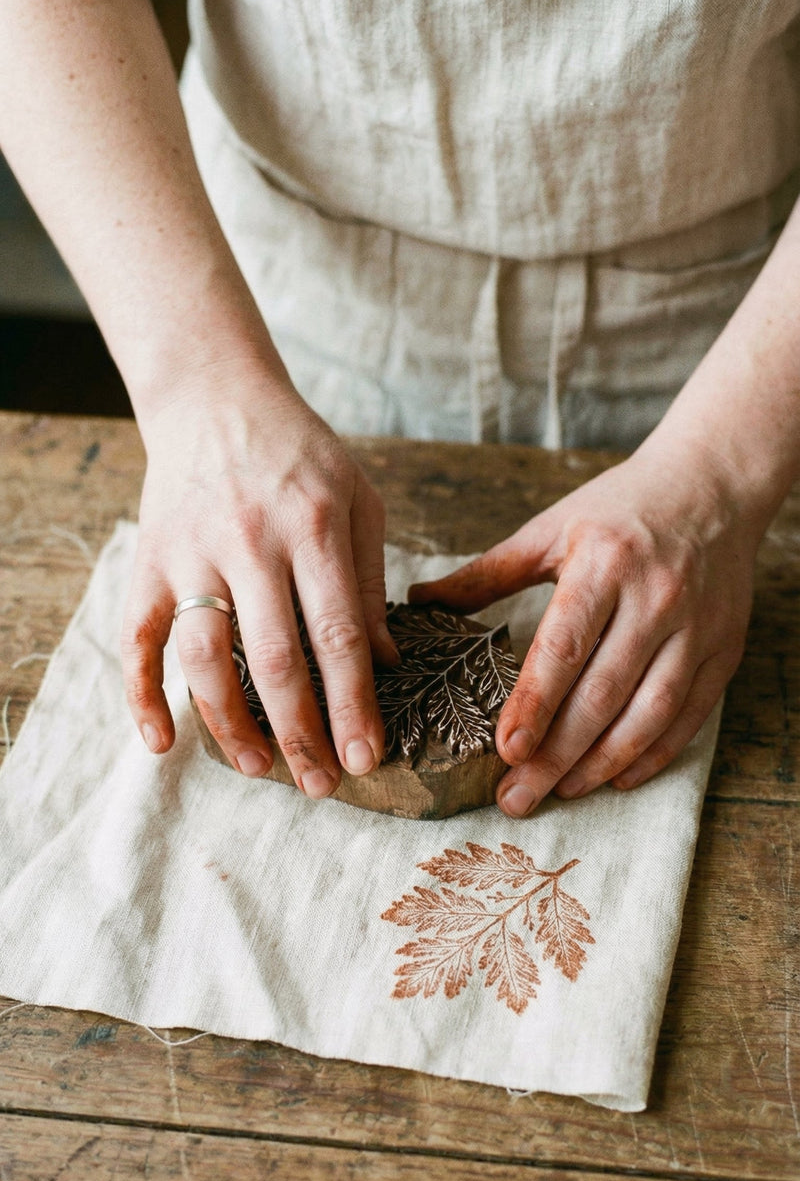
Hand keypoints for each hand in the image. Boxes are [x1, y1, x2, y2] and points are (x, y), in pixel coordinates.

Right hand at [121, 375, 396, 796]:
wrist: (215, 397)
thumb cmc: (300, 455)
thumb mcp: (358, 500)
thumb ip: (367, 581)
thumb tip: (384, 664)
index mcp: (314, 528)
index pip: (338, 636)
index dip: (352, 704)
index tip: (367, 757)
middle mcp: (251, 543)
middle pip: (276, 659)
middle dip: (301, 732)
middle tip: (323, 784)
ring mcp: (193, 553)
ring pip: (205, 658)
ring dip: (230, 723)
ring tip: (258, 768)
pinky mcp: (149, 562)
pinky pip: (137, 637)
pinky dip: (141, 693)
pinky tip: (161, 740)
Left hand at [409, 443, 759, 816]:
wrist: (713, 486)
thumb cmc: (620, 508)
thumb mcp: (551, 527)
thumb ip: (488, 572)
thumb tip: (420, 599)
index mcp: (604, 562)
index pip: (565, 646)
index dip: (535, 703)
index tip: (505, 751)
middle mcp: (656, 597)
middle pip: (602, 692)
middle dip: (556, 754)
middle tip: (516, 798)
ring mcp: (697, 627)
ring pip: (649, 713)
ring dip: (602, 763)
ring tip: (560, 792)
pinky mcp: (724, 649)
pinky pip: (689, 716)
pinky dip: (654, 754)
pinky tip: (617, 778)